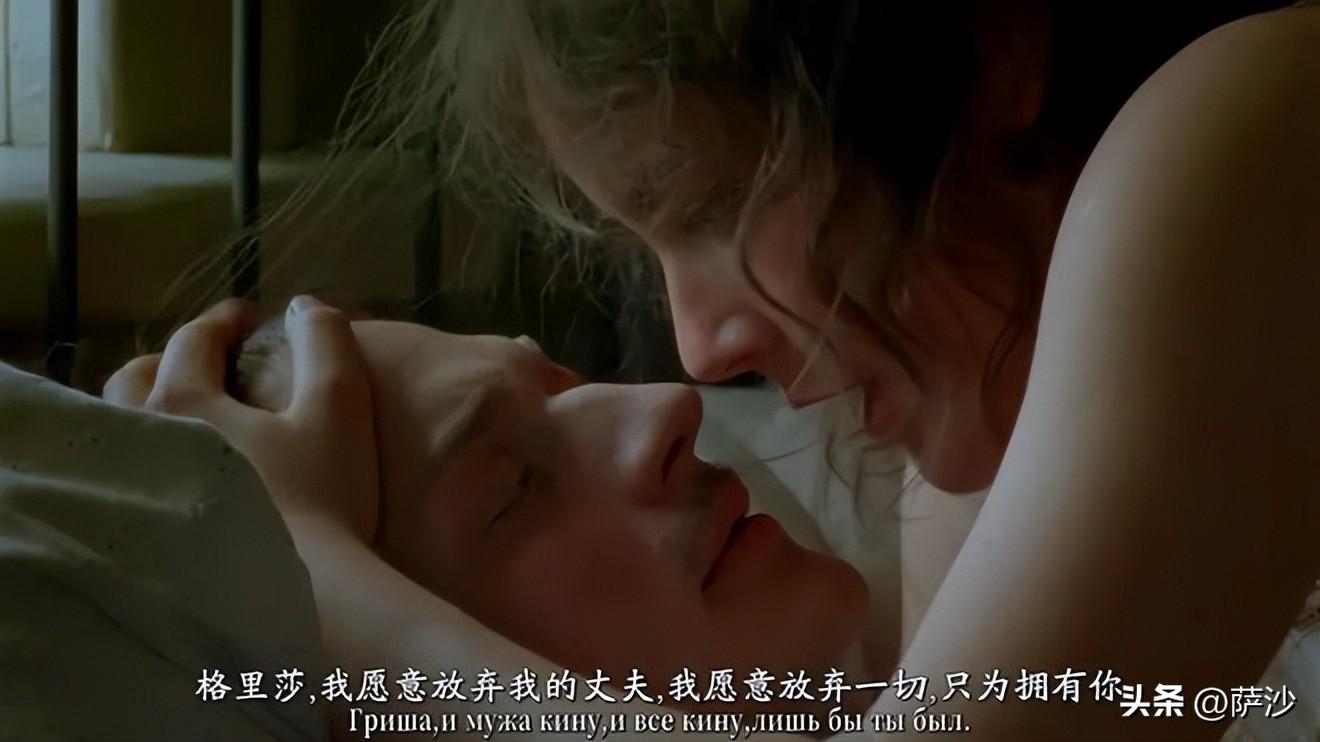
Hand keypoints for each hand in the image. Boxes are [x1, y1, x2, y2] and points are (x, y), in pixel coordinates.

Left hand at [103, 297, 378, 543]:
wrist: (298, 597)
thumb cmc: (319, 495)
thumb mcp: (339, 407)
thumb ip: (326, 344)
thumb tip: (305, 307)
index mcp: (184, 398)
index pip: (196, 339)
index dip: (227, 321)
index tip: (254, 320)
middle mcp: (143, 437)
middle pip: (140, 380)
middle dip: (177, 360)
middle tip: (217, 366)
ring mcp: (135, 490)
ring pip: (127, 431)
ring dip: (158, 411)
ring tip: (197, 422)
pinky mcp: (142, 535)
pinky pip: (136, 478)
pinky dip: (156, 459)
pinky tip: (192, 479)